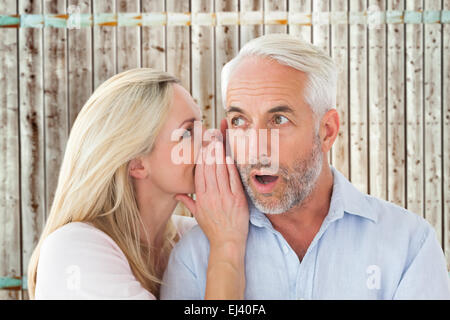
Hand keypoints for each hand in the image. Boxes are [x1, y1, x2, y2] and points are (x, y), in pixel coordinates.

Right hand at [175, 128, 248, 248]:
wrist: (227, 242)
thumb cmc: (213, 229)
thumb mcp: (197, 216)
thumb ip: (188, 202)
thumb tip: (176, 195)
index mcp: (201, 199)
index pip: (199, 175)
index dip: (200, 160)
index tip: (201, 149)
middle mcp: (212, 197)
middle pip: (209, 170)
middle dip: (209, 153)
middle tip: (210, 139)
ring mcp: (225, 198)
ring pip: (221, 173)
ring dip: (219, 157)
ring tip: (218, 143)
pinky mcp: (238, 200)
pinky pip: (234, 181)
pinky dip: (231, 169)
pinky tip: (229, 158)